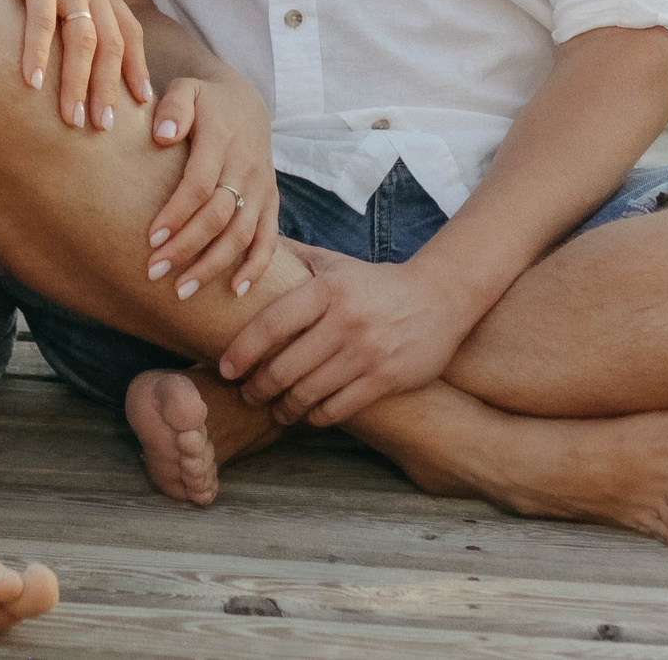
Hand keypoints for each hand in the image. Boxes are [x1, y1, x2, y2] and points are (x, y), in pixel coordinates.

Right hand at [0, 0, 150, 131]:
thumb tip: (73, 32)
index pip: (130, 32)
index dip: (137, 68)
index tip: (141, 103)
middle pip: (112, 45)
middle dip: (110, 90)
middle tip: (105, 129)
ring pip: (83, 41)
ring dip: (78, 85)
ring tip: (72, 121)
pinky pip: (40, 22)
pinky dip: (38, 55)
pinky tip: (31, 85)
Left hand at [142, 77, 279, 302]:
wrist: (246, 102)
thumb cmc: (204, 101)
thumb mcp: (186, 89)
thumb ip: (173, 108)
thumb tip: (162, 136)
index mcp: (222, 139)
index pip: (199, 184)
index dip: (177, 213)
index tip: (151, 239)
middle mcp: (246, 165)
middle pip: (219, 216)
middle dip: (187, 248)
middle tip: (154, 273)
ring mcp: (262, 186)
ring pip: (242, 233)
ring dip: (214, 265)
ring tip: (182, 291)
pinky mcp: (271, 201)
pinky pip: (269, 238)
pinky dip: (256, 266)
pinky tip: (235, 291)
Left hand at [217, 247, 477, 425]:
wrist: (440, 297)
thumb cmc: (375, 283)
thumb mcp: (336, 263)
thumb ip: (294, 257)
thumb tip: (248, 250)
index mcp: (329, 289)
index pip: (272, 324)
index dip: (242, 351)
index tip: (226, 368)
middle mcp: (346, 320)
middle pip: (284, 367)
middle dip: (258, 388)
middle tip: (248, 394)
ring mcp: (367, 353)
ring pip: (307, 393)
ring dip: (283, 408)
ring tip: (275, 409)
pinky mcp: (386, 379)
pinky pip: (337, 409)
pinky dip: (314, 417)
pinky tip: (307, 414)